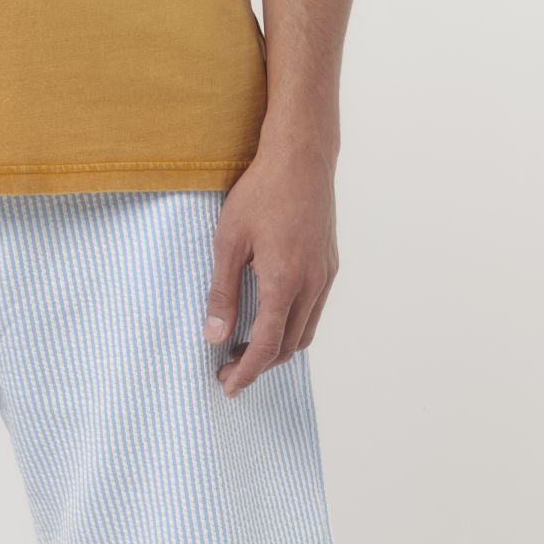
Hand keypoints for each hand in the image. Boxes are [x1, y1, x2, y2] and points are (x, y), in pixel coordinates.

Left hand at [203, 142, 338, 395]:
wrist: (301, 157)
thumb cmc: (260, 193)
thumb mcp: (229, 240)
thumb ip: (222, 290)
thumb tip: (213, 335)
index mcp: (284, 283)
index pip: (265, 346)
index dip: (245, 371)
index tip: (227, 386)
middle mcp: (312, 285)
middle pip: (287, 346)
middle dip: (259, 365)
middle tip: (229, 368)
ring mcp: (325, 275)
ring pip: (305, 331)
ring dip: (277, 348)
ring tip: (247, 347)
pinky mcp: (330, 264)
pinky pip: (314, 310)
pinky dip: (293, 325)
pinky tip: (271, 315)